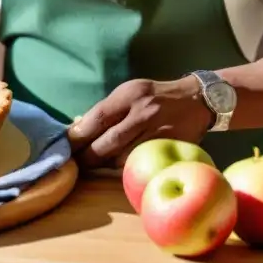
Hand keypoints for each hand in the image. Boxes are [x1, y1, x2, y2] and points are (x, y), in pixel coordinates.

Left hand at [66, 77, 212, 169]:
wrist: (196, 99)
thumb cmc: (153, 96)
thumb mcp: (128, 92)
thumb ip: (106, 110)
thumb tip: (77, 127)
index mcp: (130, 96)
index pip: (99, 117)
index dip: (79, 135)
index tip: (66, 145)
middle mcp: (144, 113)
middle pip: (109, 141)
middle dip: (88, 156)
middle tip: (75, 164)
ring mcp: (159, 132)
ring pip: (124, 157)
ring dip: (105, 165)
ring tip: (91, 168)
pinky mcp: (171, 147)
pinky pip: (142, 163)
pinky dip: (125, 169)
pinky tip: (115, 169)